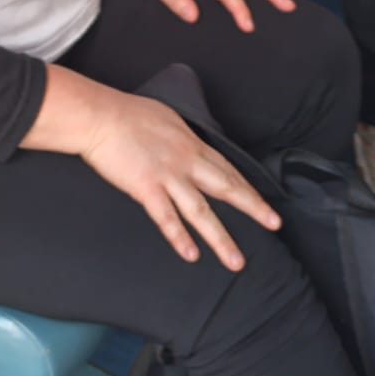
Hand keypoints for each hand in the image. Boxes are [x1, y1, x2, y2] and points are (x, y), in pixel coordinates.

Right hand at [81, 87, 280, 267]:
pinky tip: (191, 255)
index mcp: (191, 144)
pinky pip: (166, 218)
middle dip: (253, 207)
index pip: (227, 169)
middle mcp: (186, 161)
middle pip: (226, 187)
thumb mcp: (167, 118)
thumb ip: (183, 138)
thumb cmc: (128, 113)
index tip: (265, 202)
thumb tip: (191, 146)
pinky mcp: (146, 188)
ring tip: (236, 262)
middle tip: (274, 224)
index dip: (248, 187)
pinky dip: (180, 237)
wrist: (100, 116)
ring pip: (202, 212)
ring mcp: (168, 176)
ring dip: (221, 238)